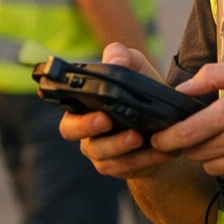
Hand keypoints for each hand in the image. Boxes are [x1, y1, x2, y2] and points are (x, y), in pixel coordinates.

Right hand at [59, 43, 176, 178]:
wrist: (167, 121)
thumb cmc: (143, 89)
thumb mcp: (136, 66)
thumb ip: (123, 56)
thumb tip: (114, 61)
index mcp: (83, 100)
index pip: (62, 99)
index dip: (56, 97)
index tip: (66, 94)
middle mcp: (85, 127)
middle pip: (71, 130)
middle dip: (86, 126)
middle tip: (106, 119)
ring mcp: (100, 150)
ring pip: (101, 153)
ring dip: (119, 145)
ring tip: (138, 136)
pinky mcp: (119, 166)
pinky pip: (126, 167)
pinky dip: (144, 159)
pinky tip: (161, 151)